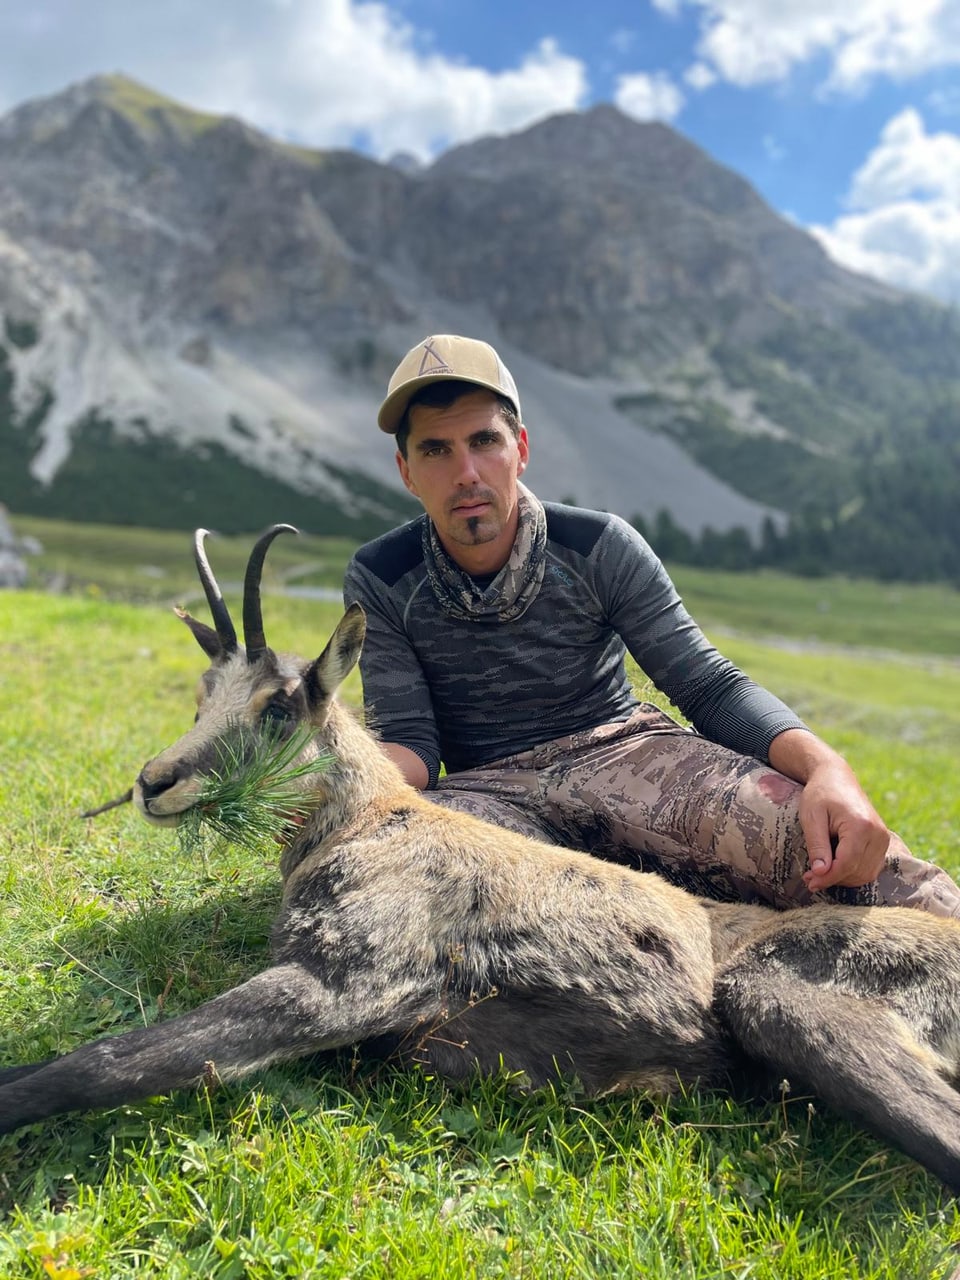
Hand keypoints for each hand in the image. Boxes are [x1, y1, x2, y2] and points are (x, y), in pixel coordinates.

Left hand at [798, 763, 889, 891]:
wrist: (836, 777)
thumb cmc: (820, 794)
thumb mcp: (811, 817)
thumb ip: (817, 846)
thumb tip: (820, 874)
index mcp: (861, 826)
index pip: (847, 864)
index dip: (828, 878)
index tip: (810, 883)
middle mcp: (878, 834)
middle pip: (858, 872)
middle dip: (833, 879)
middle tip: (810, 878)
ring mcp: (883, 838)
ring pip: (866, 874)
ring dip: (843, 878)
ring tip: (819, 872)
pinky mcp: (882, 841)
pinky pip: (870, 867)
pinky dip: (852, 872)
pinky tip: (834, 865)